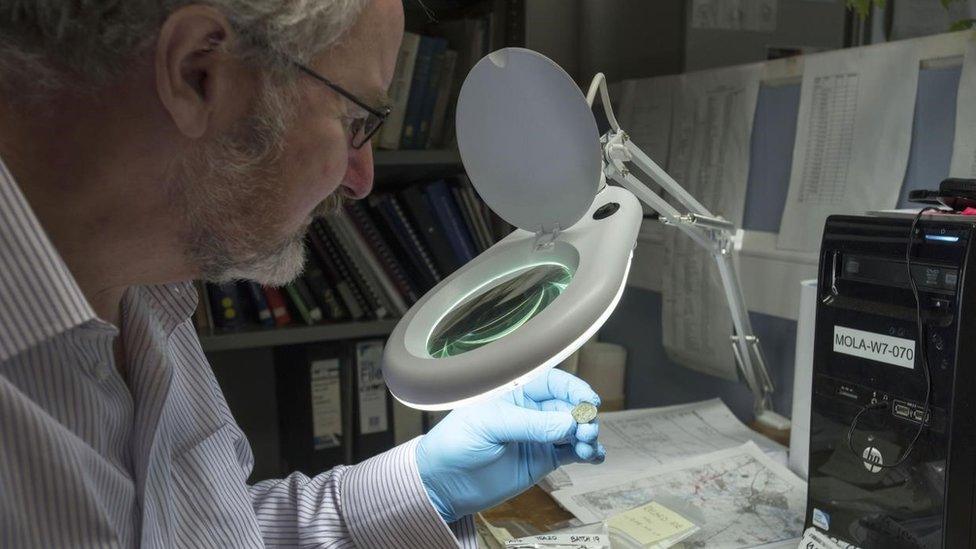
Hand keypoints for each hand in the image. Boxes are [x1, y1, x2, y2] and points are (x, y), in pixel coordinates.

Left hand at [415, 368, 605, 522]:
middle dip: (583, 416)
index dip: (574, 389)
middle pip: (569, 406)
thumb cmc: (455, 444)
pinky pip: (571, 452)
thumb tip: (569, 423)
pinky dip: (587, 453)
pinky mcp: (542, 459)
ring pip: (574, 429)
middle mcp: (530, 410)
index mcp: (514, 392)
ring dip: (588, 435)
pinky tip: (594, 456)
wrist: (443, 483)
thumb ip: (530, 425)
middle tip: (586, 431)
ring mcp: (538, 435)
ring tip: (587, 448)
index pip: (552, 382)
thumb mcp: (489, 426)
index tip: (588, 402)